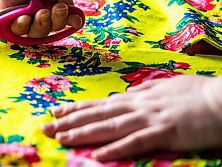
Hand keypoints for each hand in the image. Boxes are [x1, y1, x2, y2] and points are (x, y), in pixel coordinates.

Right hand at [0, 0, 109, 37]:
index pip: (6, 23)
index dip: (15, 28)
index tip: (24, 20)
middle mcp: (25, 2)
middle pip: (29, 30)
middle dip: (38, 27)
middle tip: (44, 12)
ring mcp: (43, 1)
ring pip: (48, 26)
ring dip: (56, 23)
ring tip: (61, 6)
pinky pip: (66, 18)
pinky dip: (72, 21)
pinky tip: (75, 16)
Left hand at [42, 75, 221, 160]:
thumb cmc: (196, 93)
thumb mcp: (165, 87)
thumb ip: (145, 92)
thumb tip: (129, 94)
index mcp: (137, 97)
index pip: (100, 103)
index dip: (76, 108)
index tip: (56, 111)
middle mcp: (137, 106)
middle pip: (97, 114)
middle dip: (69, 121)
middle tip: (46, 127)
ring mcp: (149, 119)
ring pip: (109, 126)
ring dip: (83, 133)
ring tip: (61, 138)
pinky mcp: (164, 133)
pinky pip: (135, 142)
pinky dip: (116, 149)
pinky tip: (98, 155)